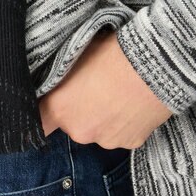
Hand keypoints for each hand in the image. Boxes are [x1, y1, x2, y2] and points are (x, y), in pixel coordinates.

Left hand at [39, 26, 173, 147]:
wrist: (157, 63)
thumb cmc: (114, 52)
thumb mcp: (77, 56)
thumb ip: (63, 77)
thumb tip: (58, 79)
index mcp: (60, 108)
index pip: (39, 121)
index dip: (45, 112)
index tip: (53, 102)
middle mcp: (79, 131)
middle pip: (73, 125)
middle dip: (80, 111)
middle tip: (96, 89)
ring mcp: (106, 141)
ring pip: (98, 131)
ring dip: (104, 118)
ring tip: (120, 94)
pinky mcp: (131, 143)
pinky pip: (122, 134)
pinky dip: (126, 123)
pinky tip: (134, 102)